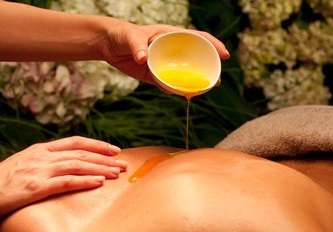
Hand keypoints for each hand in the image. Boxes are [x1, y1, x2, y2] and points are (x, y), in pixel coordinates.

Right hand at [0, 136, 127, 218]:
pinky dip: (85, 181)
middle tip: (124, 163)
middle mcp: (42, 157)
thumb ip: (39, 165)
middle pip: (81, 153)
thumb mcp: (20, 167)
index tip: (113, 150)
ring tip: (118, 173)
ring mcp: (39, 171)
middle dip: (105, 157)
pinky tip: (99, 182)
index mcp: (39, 150)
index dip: (96, 145)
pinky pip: (66, 182)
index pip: (74, 142)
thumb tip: (58, 169)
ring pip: (78, 165)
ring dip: (101, 168)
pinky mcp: (36, 187)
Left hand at [101, 24, 229, 85]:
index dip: (213, 44)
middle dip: (209, 68)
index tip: (224, 54)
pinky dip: (175, 90)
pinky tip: (182, 95)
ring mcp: (164, 63)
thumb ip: (137, 46)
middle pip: (196, 58)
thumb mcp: (130, 37)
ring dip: (194, 82)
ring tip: (205, 91)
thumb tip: (143, 58)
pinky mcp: (154, 75)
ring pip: (184, 73)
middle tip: (217, 81)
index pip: (197, 38)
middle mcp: (172, 49)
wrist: (109, 45)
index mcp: (171, 35)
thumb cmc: (122, 34)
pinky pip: (168, 84)